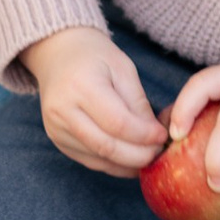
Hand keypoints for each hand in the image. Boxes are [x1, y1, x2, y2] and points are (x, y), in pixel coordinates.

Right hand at [25, 25, 166, 175]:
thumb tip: (154, 136)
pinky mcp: (57, 139)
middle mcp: (63, 110)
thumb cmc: (94, 57)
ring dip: (128, 164)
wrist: (58, 54)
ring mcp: (56, 128)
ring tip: (149, 157)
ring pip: (98, 159)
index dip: (144, 135)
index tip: (163, 135)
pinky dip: (113, 165)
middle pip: (106, 147)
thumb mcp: (123, 68)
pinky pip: (89, 161)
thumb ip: (138, 102)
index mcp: (81, 85)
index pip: (118, 123)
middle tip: (159, 152)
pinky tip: (130, 161)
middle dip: (139, 155)